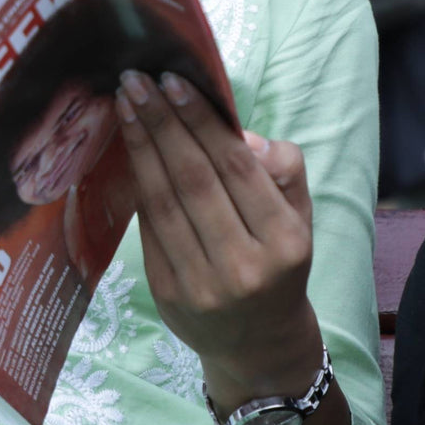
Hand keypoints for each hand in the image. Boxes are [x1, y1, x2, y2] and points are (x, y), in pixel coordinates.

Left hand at [115, 70, 320, 402]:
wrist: (258, 344)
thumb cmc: (278, 263)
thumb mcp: (300, 216)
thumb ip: (282, 169)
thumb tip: (239, 132)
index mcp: (285, 242)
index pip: (235, 167)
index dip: (200, 121)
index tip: (173, 80)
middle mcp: (244, 266)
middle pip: (192, 179)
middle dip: (161, 122)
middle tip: (136, 80)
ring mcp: (201, 284)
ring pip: (163, 200)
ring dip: (140, 145)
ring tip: (125, 104)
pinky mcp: (167, 293)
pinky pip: (148, 226)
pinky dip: (138, 182)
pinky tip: (128, 148)